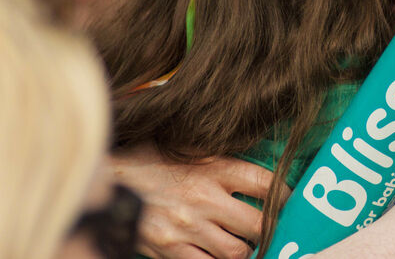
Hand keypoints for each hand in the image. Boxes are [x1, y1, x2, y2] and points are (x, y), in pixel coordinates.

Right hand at [110, 143, 284, 258]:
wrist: (103, 178)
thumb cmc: (148, 157)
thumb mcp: (189, 146)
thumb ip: (221, 157)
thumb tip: (256, 164)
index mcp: (212, 167)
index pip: (266, 183)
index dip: (286, 196)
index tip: (292, 202)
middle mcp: (203, 198)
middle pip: (258, 224)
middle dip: (269, 230)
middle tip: (270, 229)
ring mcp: (186, 227)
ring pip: (236, 251)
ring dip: (245, 250)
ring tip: (244, 243)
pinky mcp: (168, 249)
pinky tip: (218, 252)